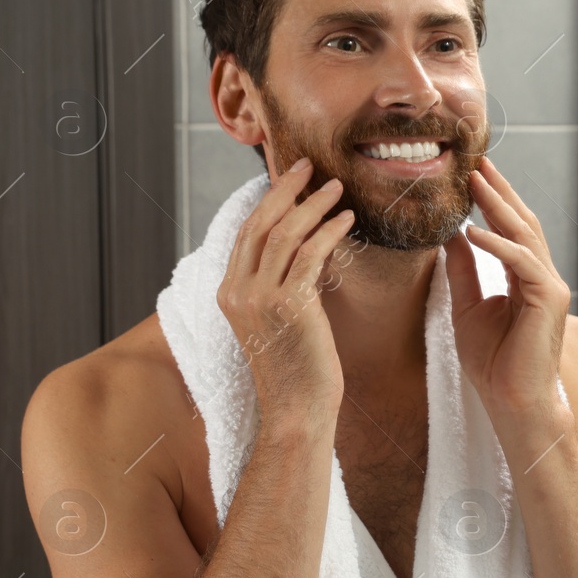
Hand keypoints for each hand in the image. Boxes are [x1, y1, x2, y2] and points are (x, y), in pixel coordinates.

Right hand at [215, 158, 355, 420]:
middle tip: (310, 165)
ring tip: (337, 187)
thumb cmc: (297, 370)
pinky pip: (309, 255)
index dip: (270, 200)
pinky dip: (329, 231)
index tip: (292, 178)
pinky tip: (347, 219)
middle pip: (260, 223)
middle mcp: (238, 291)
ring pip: (284, 233)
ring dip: (313, 205)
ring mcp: (260, 299)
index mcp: (229, 293)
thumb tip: (308, 247)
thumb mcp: (279, 321)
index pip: (247, 232)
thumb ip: (282, 284)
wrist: (297, 411)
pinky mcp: (289, 306)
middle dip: (286, 189)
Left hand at [444, 156, 571, 426]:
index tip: (471, 175)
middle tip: (477, 162)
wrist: (513, 403)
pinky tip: (474, 231)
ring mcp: (550, 287)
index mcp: (525, 280)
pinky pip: (521, 263)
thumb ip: (463, 271)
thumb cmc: (492, 365)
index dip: (492, 202)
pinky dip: (498, 244)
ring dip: (498, 206)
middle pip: (522, 224)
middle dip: (499, 192)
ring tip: (475, 181)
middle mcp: (543, 279)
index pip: (511, 231)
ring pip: (524, 235)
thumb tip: (451, 235)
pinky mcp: (549, 299)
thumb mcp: (466, 308)